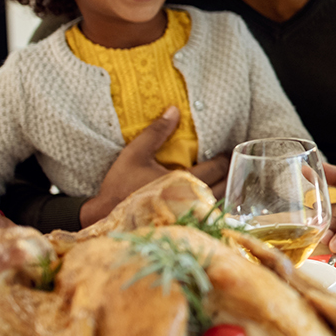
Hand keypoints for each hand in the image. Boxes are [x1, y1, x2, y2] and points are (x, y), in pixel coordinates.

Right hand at [84, 106, 229, 226]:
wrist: (104, 217)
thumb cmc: (120, 186)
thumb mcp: (134, 154)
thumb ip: (156, 133)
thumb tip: (174, 110)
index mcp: (183, 181)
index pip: (217, 168)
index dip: (225, 159)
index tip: (227, 152)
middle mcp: (191, 200)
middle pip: (224, 186)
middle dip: (230, 173)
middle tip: (231, 163)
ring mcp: (190, 216)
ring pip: (220, 202)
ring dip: (226, 189)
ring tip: (226, 178)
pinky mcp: (185, 226)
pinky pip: (209, 216)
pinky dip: (215, 206)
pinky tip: (212, 198)